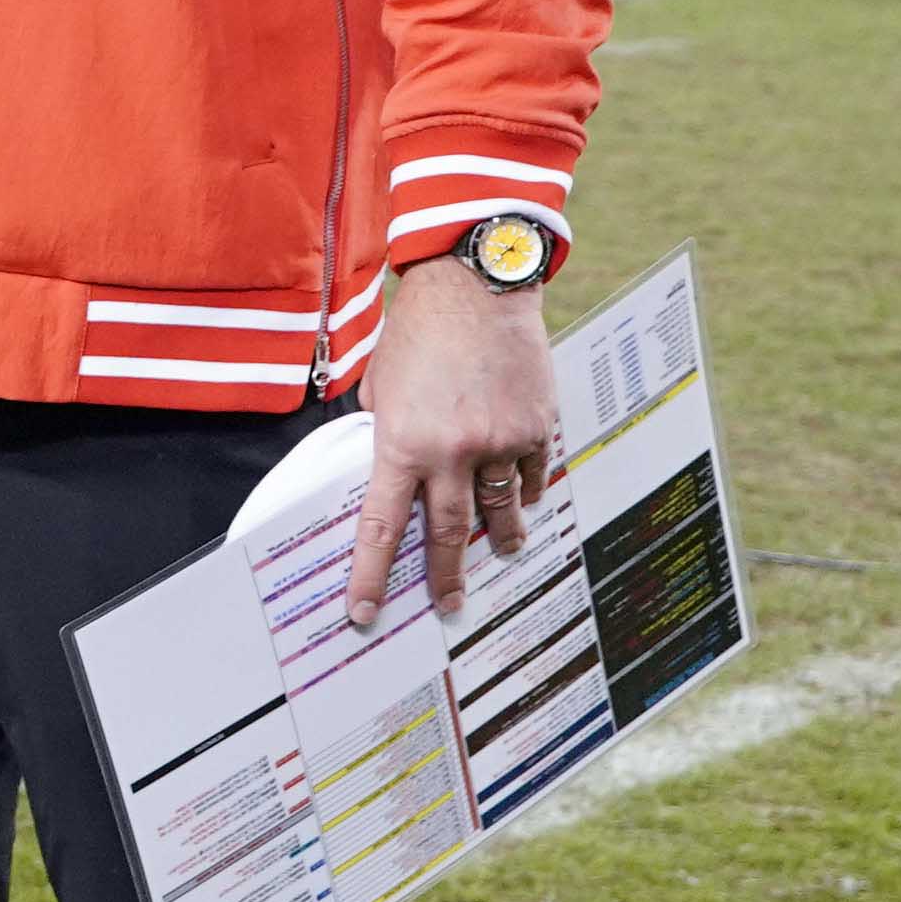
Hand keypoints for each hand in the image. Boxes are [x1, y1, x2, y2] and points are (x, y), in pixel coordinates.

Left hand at [347, 259, 560, 621]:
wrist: (476, 287)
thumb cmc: (419, 333)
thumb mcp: (382, 389)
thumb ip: (388, 436)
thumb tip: (392, 473)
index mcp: (401, 445)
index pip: (380, 528)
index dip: (370, 577)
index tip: (364, 614)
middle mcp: (451, 453)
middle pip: (445, 535)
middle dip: (444, 578)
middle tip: (449, 608)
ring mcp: (498, 443)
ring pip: (498, 512)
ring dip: (497, 540)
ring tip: (499, 556)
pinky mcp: (536, 428)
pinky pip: (531, 477)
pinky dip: (525, 495)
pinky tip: (524, 504)